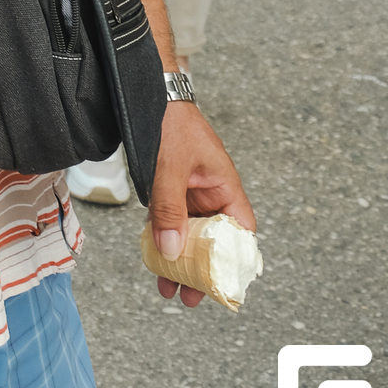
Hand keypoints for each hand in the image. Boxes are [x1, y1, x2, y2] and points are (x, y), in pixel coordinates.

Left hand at [148, 102, 255, 307]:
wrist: (146, 90)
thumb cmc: (169, 120)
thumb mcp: (170, 167)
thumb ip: (170, 209)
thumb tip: (171, 251)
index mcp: (224, 185)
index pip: (240, 230)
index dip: (235, 258)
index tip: (224, 282)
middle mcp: (210, 191)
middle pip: (212, 239)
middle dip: (201, 269)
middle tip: (189, 296)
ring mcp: (189, 190)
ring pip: (188, 232)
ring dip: (178, 259)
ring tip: (168, 287)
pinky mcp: (169, 186)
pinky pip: (170, 219)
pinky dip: (163, 238)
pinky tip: (154, 257)